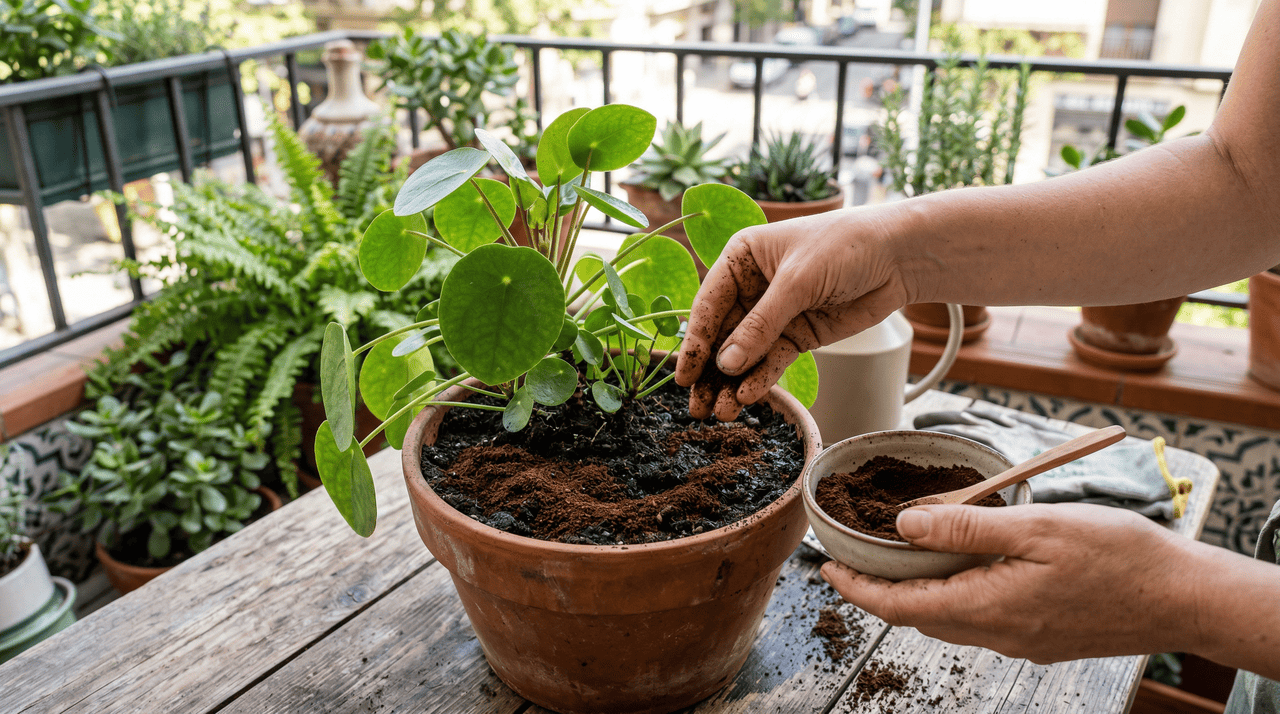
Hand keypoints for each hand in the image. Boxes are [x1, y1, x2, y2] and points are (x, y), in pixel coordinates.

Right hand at [674, 209, 910, 419]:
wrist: (899, 256)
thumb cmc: (845, 245)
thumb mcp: (797, 281)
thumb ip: (761, 324)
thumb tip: (727, 364)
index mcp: (741, 259)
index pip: (708, 304)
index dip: (694, 341)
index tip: (683, 374)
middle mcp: (752, 288)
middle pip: (722, 336)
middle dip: (710, 372)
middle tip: (696, 407)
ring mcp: (776, 314)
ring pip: (745, 355)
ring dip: (732, 384)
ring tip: (720, 413)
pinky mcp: (798, 336)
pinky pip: (773, 361)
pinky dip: (761, 381)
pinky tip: (747, 398)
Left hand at [820, 503, 1202, 662]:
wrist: (1183, 597)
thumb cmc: (1117, 555)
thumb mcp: (1036, 527)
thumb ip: (966, 528)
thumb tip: (904, 527)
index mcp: (988, 607)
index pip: (899, 606)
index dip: (857, 588)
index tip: (826, 570)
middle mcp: (998, 634)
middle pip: (918, 617)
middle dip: (878, 592)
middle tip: (852, 560)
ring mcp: (1021, 641)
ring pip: (948, 620)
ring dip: (915, 595)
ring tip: (895, 560)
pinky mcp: (1040, 638)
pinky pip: (979, 620)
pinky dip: (952, 597)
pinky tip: (957, 569)